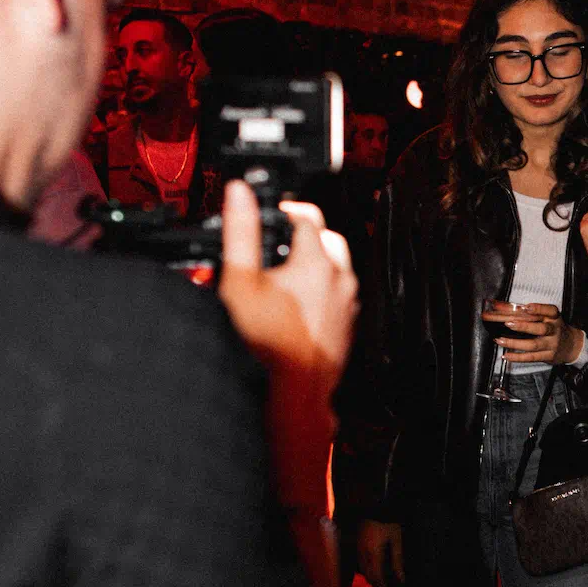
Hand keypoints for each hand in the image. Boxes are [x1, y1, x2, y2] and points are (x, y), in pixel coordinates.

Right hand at [218, 180, 358, 508]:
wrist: (292, 393)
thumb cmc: (266, 344)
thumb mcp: (240, 281)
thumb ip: (241, 232)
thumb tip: (239, 193)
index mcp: (318, 262)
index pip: (306, 216)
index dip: (284, 210)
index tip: (268, 214)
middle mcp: (341, 279)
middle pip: (325, 240)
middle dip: (302, 236)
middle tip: (274, 243)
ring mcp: (347, 304)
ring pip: (335, 269)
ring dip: (313, 264)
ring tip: (282, 275)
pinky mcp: (347, 326)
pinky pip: (337, 296)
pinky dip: (320, 290)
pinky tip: (296, 304)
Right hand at [358, 519, 404, 586]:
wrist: (374, 504)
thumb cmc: (388, 521)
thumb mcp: (396, 540)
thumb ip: (397, 560)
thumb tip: (400, 578)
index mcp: (372, 553)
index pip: (376, 577)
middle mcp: (362, 553)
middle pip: (368, 576)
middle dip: (377, 586)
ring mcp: (357, 548)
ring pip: (363, 570)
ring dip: (372, 578)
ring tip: (383, 584)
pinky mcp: (356, 544)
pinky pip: (360, 562)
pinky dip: (368, 569)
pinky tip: (375, 569)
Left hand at [482, 301, 583, 364]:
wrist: (571, 346)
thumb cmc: (553, 328)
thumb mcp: (547, 317)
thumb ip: (528, 312)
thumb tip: (500, 305)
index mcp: (554, 318)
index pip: (550, 311)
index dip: (538, 309)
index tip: (526, 307)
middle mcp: (554, 331)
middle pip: (541, 329)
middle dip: (524, 326)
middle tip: (508, 323)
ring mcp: (551, 345)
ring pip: (533, 345)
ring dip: (514, 343)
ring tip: (500, 340)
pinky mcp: (548, 356)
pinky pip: (531, 357)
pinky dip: (517, 357)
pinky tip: (506, 355)